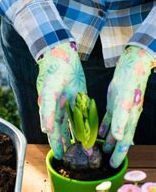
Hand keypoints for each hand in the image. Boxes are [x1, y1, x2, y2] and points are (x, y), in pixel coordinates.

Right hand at [37, 42, 86, 158]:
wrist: (61, 52)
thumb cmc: (52, 70)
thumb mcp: (49, 90)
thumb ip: (47, 111)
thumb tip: (46, 129)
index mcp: (48, 107)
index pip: (51, 129)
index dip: (55, 142)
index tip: (59, 155)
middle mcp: (57, 106)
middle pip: (61, 129)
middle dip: (64, 142)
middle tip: (69, 157)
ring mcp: (67, 101)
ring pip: (72, 122)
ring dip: (75, 134)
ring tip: (79, 148)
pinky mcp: (77, 95)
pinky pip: (81, 111)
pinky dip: (83, 121)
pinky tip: (88, 129)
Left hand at [99, 46, 154, 167]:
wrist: (132, 66)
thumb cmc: (129, 83)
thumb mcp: (123, 101)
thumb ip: (121, 118)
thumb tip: (118, 136)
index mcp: (129, 119)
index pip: (124, 142)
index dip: (119, 154)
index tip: (114, 165)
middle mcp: (125, 117)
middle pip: (119, 139)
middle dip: (113, 151)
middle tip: (105, 162)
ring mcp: (120, 110)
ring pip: (114, 129)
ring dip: (108, 140)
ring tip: (100, 150)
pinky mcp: (114, 103)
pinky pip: (108, 118)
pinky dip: (103, 126)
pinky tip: (98, 132)